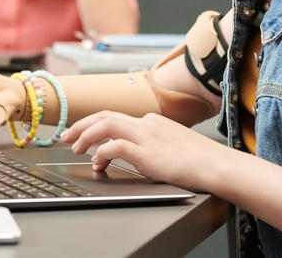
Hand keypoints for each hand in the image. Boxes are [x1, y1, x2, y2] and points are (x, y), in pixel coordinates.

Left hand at [60, 111, 227, 192]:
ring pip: (105, 125)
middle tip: (65, 135)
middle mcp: (146, 123)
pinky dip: (101, 153)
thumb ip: (151, 145)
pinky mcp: (146, 152)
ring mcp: (146, 136)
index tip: (81, 133)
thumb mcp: (171, 145)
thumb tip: (129, 153)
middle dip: (81, 124)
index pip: (115, 117)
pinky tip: (98, 162)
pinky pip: (114, 146)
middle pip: (105, 115)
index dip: (94, 124)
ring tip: (74, 147)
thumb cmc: (198, 160)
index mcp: (151, 121)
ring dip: (85, 135)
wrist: (216, 165)